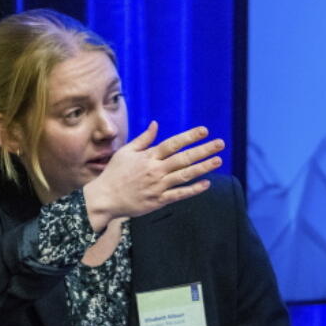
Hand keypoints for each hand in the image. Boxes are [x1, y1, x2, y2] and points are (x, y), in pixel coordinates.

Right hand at [83, 122, 222, 229]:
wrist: (104, 198)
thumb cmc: (115, 174)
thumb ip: (143, 139)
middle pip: (184, 158)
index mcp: (148, 156)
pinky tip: (206, 184)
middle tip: (220, 144)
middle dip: (203, 150)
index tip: (204, 131)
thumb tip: (155, 124)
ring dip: (203, 168)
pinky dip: (193, 189)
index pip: (173, 143)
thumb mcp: (126, 152)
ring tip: (218, 160)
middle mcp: (155, 170)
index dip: (189, 136)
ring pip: (185, 175)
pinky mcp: (159, 200)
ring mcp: (158, 185)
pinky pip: (179, 194)